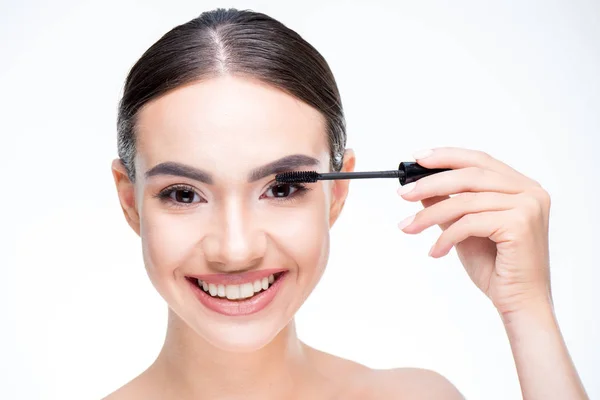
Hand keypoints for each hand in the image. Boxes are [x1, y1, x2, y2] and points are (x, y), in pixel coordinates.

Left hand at [397, 147, 551, 315]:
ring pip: (465, 201)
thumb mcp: (463, 229)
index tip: (417, 158)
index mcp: (520, 186)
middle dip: (431, 183)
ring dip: (430, 215)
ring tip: (409, 227)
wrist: (519, 303)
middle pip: (470, 176)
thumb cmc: (496, 267)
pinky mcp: (520, 224)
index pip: (479, 160)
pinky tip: (436, 251)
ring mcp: (528, 206)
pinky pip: (470, 223)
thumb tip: (419, 187)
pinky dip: (447, 236)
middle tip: (403, 194)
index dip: (446, 156)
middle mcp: (530, 191)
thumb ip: (447, 204)